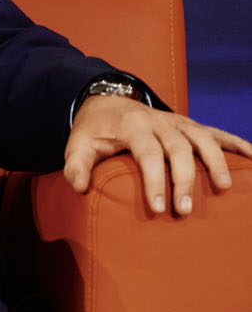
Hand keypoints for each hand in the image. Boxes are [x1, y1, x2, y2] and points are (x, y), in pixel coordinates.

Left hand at [63, 94, 251, 214]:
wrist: (105, 100)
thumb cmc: (94, 129)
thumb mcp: (77, 144)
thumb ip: (76, 164)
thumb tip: (79, 187)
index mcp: (132, 125)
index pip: (147, 153)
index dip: (155, 180)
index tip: (159, 209)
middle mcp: (159, 120)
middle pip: (178, 149)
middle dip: (184, 180)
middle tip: (185, 210)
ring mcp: (177, 121)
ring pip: (202, 138)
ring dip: (216, 162)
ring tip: (224, 189)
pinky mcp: (189, 125)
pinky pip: (216, 132)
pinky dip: (236, 143)